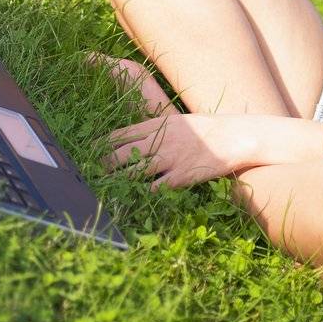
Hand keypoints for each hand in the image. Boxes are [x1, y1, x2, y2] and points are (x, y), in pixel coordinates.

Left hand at [101, 111, 252, 191]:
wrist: (232, 136)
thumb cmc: (205, 129)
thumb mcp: (177, 122)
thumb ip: (156, 129)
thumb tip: (133, 139)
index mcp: (158, 124)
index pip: (121, 134)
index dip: (102, 144)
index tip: (89, 152)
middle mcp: (160, 140)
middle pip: (123, 153)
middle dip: (104, 164)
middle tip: (92, 174)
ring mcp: (170, 158)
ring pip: (135, 171)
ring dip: (119, 181)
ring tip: (106, 189)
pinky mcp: (181, 176)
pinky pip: (156, 188)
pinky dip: (145, 194)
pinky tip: (135, 200)